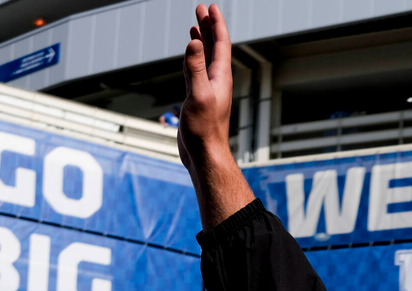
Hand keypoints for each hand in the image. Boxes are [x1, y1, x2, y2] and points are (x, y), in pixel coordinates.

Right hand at [179, 4, 233, 171]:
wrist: (204, 155)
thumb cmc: (204, 130)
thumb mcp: (198, 96)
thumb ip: (195, 68)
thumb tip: (195, 42)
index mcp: (220, 77)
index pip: (221, 44)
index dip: (216, 24)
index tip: (210, 7)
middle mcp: (216, 81)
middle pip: (214, 47)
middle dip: (208, 27)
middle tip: (201, 9)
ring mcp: (207, 90)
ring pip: (205, 59)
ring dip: (202, 41)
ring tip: (196, 26)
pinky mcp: (198, 99)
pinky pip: (196, 72)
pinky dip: (193, 60)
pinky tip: (190, 56)